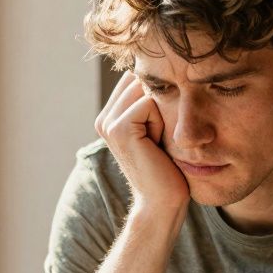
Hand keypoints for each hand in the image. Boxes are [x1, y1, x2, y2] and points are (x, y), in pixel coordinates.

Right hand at [95, 72, 188, 218]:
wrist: (162, 202)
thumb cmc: (168, 168)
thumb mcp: (159, 128)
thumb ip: (153, 101)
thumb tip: (163, 69)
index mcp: (110, 116)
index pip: (138, 78)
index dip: (159, 97)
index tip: (159, 131)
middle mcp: (104, 118)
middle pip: (141, 79)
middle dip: (160, 102)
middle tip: (159, 137)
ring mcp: (108, 123)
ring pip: (146, 89)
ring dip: (161, 111)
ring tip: (157, 140)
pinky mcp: (118, 128)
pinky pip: (149, 102)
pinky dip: (161, 121)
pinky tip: (156, 145)